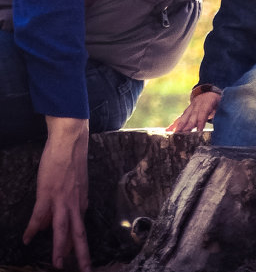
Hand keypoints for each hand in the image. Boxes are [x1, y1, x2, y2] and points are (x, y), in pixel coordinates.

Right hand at [23, 116, 90, 271]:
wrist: (70, 141)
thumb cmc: (72, 159)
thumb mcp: (76, 183)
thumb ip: (70, 202)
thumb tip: (53, 220)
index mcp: (82, 201)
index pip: (80, 228)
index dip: (79, 244)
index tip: (81, 259)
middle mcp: (75, 204)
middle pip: (79, 234)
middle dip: (81, 255)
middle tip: (85, 271)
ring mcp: (62, 200)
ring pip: (62, 230)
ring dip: (60, 249)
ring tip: (58, 266)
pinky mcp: (48, 193)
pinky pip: (39, 216)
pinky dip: (32, 229)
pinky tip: (26, 239)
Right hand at [167, 92, 220, 133]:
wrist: (209, 91)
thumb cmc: (218, 101)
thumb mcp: (223, 104)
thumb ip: (223, 113)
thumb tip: (225, 124)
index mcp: (207, 102)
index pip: (203, 113)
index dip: (200, 122)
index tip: (198, 131)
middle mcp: (197, 105)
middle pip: (191, 117)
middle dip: (186, 127)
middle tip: (182, 136)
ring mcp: (190, 108)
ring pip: (184, 118)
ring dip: (178, 127)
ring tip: (173, 135)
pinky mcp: (186, 111)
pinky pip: (180, 118)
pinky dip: (174, 125)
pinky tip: (168, 131)